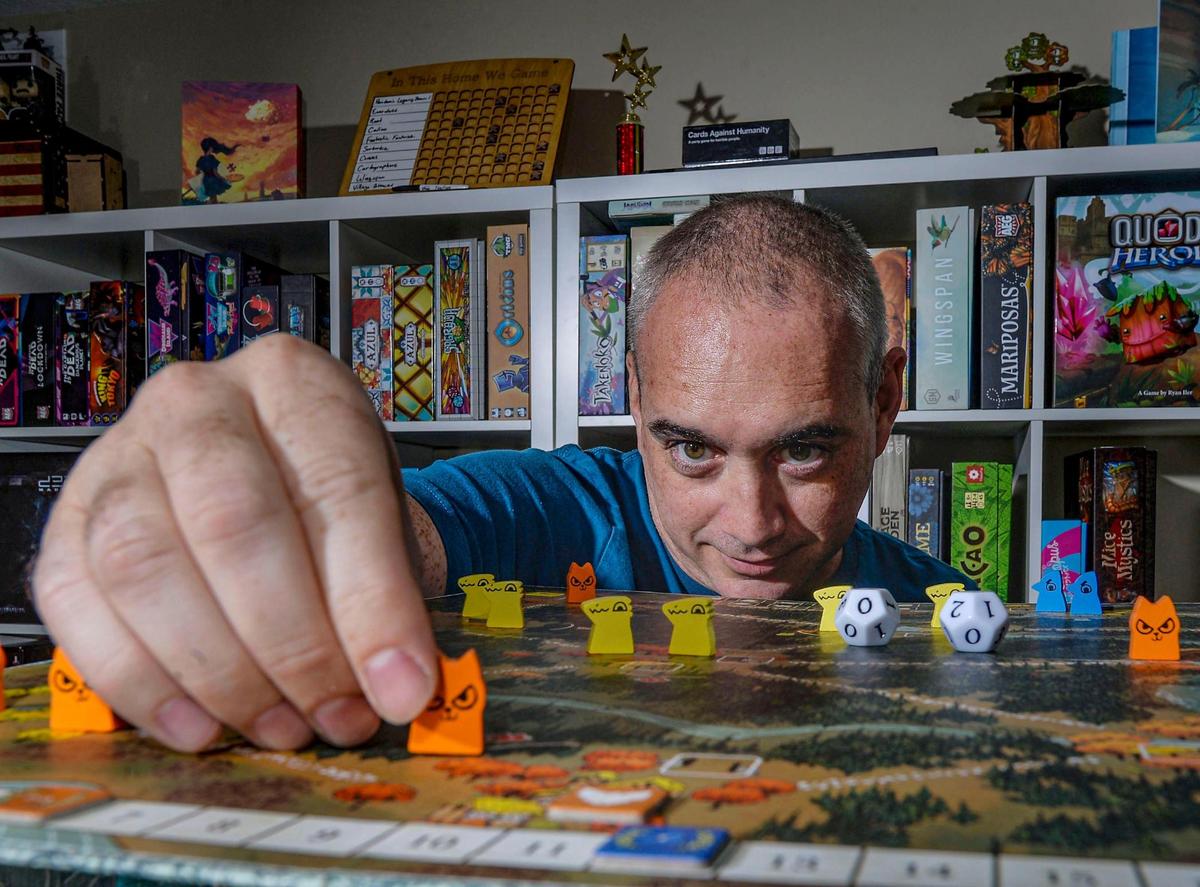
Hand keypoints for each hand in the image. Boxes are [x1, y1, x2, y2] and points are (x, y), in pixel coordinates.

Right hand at [33, 335, 440, 751]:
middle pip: (233, 523)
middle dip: (293, 645)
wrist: (261, 473)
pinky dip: (139, 683)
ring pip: (146, 565)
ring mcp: (118, 456)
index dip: (372, 601)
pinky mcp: (64, 521)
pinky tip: (198, 725)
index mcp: (295, 381)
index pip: (338, 488)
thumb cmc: (325, 500)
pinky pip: (77, 606)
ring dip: (219, 673)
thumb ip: (390, 593)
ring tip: (278, 726)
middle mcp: (197, 401)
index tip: (401, 687)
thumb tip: (401, 689)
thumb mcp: (383, 520)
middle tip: (335, 716)